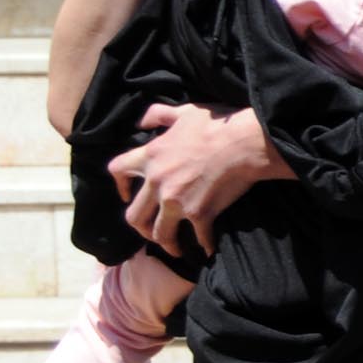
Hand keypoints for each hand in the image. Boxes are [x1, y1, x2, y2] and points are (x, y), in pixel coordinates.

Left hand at [109, 102, 280, 254]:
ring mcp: (176, 201)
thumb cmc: (218, 125)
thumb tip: (142, 122)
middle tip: (151, 232)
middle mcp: (157, 182)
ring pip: (160, 233)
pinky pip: (198, 238)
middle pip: (134, 216)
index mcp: (150, 156)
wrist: (245, 142)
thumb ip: (159, 114)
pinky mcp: (200, 214)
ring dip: (167, 244)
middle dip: (141, 228)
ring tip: (176, 249)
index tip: (126, 196)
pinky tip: (208, 250)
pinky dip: (204, 246)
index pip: (117, 171)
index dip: (119, 186)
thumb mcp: (185, 112)